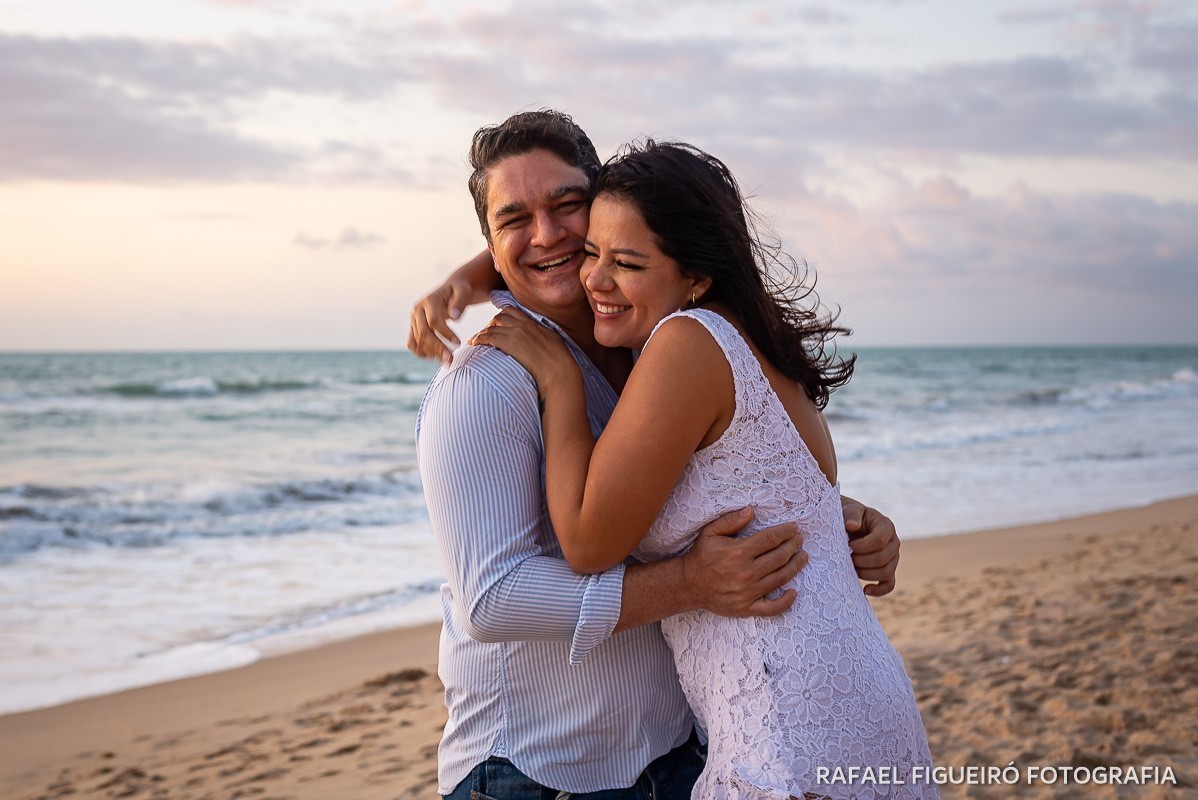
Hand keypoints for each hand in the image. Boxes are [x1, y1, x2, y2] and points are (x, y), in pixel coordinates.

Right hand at [407, 278, 475, 363]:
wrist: (450, 290)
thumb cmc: (459, 290)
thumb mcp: (464, 291)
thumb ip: (460, 302)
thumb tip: (454, 317)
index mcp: (429, 301)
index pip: (434, 320)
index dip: (445, 333)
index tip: (458, 342)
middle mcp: (418, 310)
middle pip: (423, 332)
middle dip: (437, 347)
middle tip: (451, 359)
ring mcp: (414, 319)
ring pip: (417, 340)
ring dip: (431, 353)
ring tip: (447, 361)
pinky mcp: (414, 327)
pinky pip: (412, 343)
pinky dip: (421, 352)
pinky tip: (435, 358)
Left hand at [469, 308, 576, 393]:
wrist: (558, 370)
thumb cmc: (559, 360)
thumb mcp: (552, 339)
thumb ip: (541, 334)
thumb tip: (539, 337)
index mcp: (532, 322)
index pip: (511, 311)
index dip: (500, 316)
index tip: (495, 323)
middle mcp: (522, 324)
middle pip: (499, 317)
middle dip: (489, 324)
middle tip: (484, 334)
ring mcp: (515, 333)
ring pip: (492, 327)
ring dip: (481, 333)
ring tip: (475, 340)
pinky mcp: (509, 343)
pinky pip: (488, 337)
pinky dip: (479, 339)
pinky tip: (474, 343)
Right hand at [681, 507, 807, 616]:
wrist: (688, 585)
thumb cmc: (701, 556)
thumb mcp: (711, 532)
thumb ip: (731, 520)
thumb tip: (751, 510)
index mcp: (739, 552)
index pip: (770, 539)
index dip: (785, 532)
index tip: (794, 528)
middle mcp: (746, 573)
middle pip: (779, 557)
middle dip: (793, 546)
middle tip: (799, 539)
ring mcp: (748, 592)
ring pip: (781, 578)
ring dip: (795, 566)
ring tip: (803, 557)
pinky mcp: (747, 608)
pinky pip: (772, 608)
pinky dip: (786, 601)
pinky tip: (794, 592)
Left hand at [842, 495, 899, 596]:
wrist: (845, 525)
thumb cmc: (847, 516)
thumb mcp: (848, 509)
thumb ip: (851, 514)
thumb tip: (852, 526)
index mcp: (886, 526)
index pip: (880, 540)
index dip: (863, 546)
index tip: (848, 545)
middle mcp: (893, 542)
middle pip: (883, 558)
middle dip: (862, 560)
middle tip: (846, 557)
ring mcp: (893, 558)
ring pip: (886, 572)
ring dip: (866, 574)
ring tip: (850, 568)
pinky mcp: (888, 570)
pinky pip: (889, 584)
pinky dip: (879, 590)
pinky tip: (865, 590)